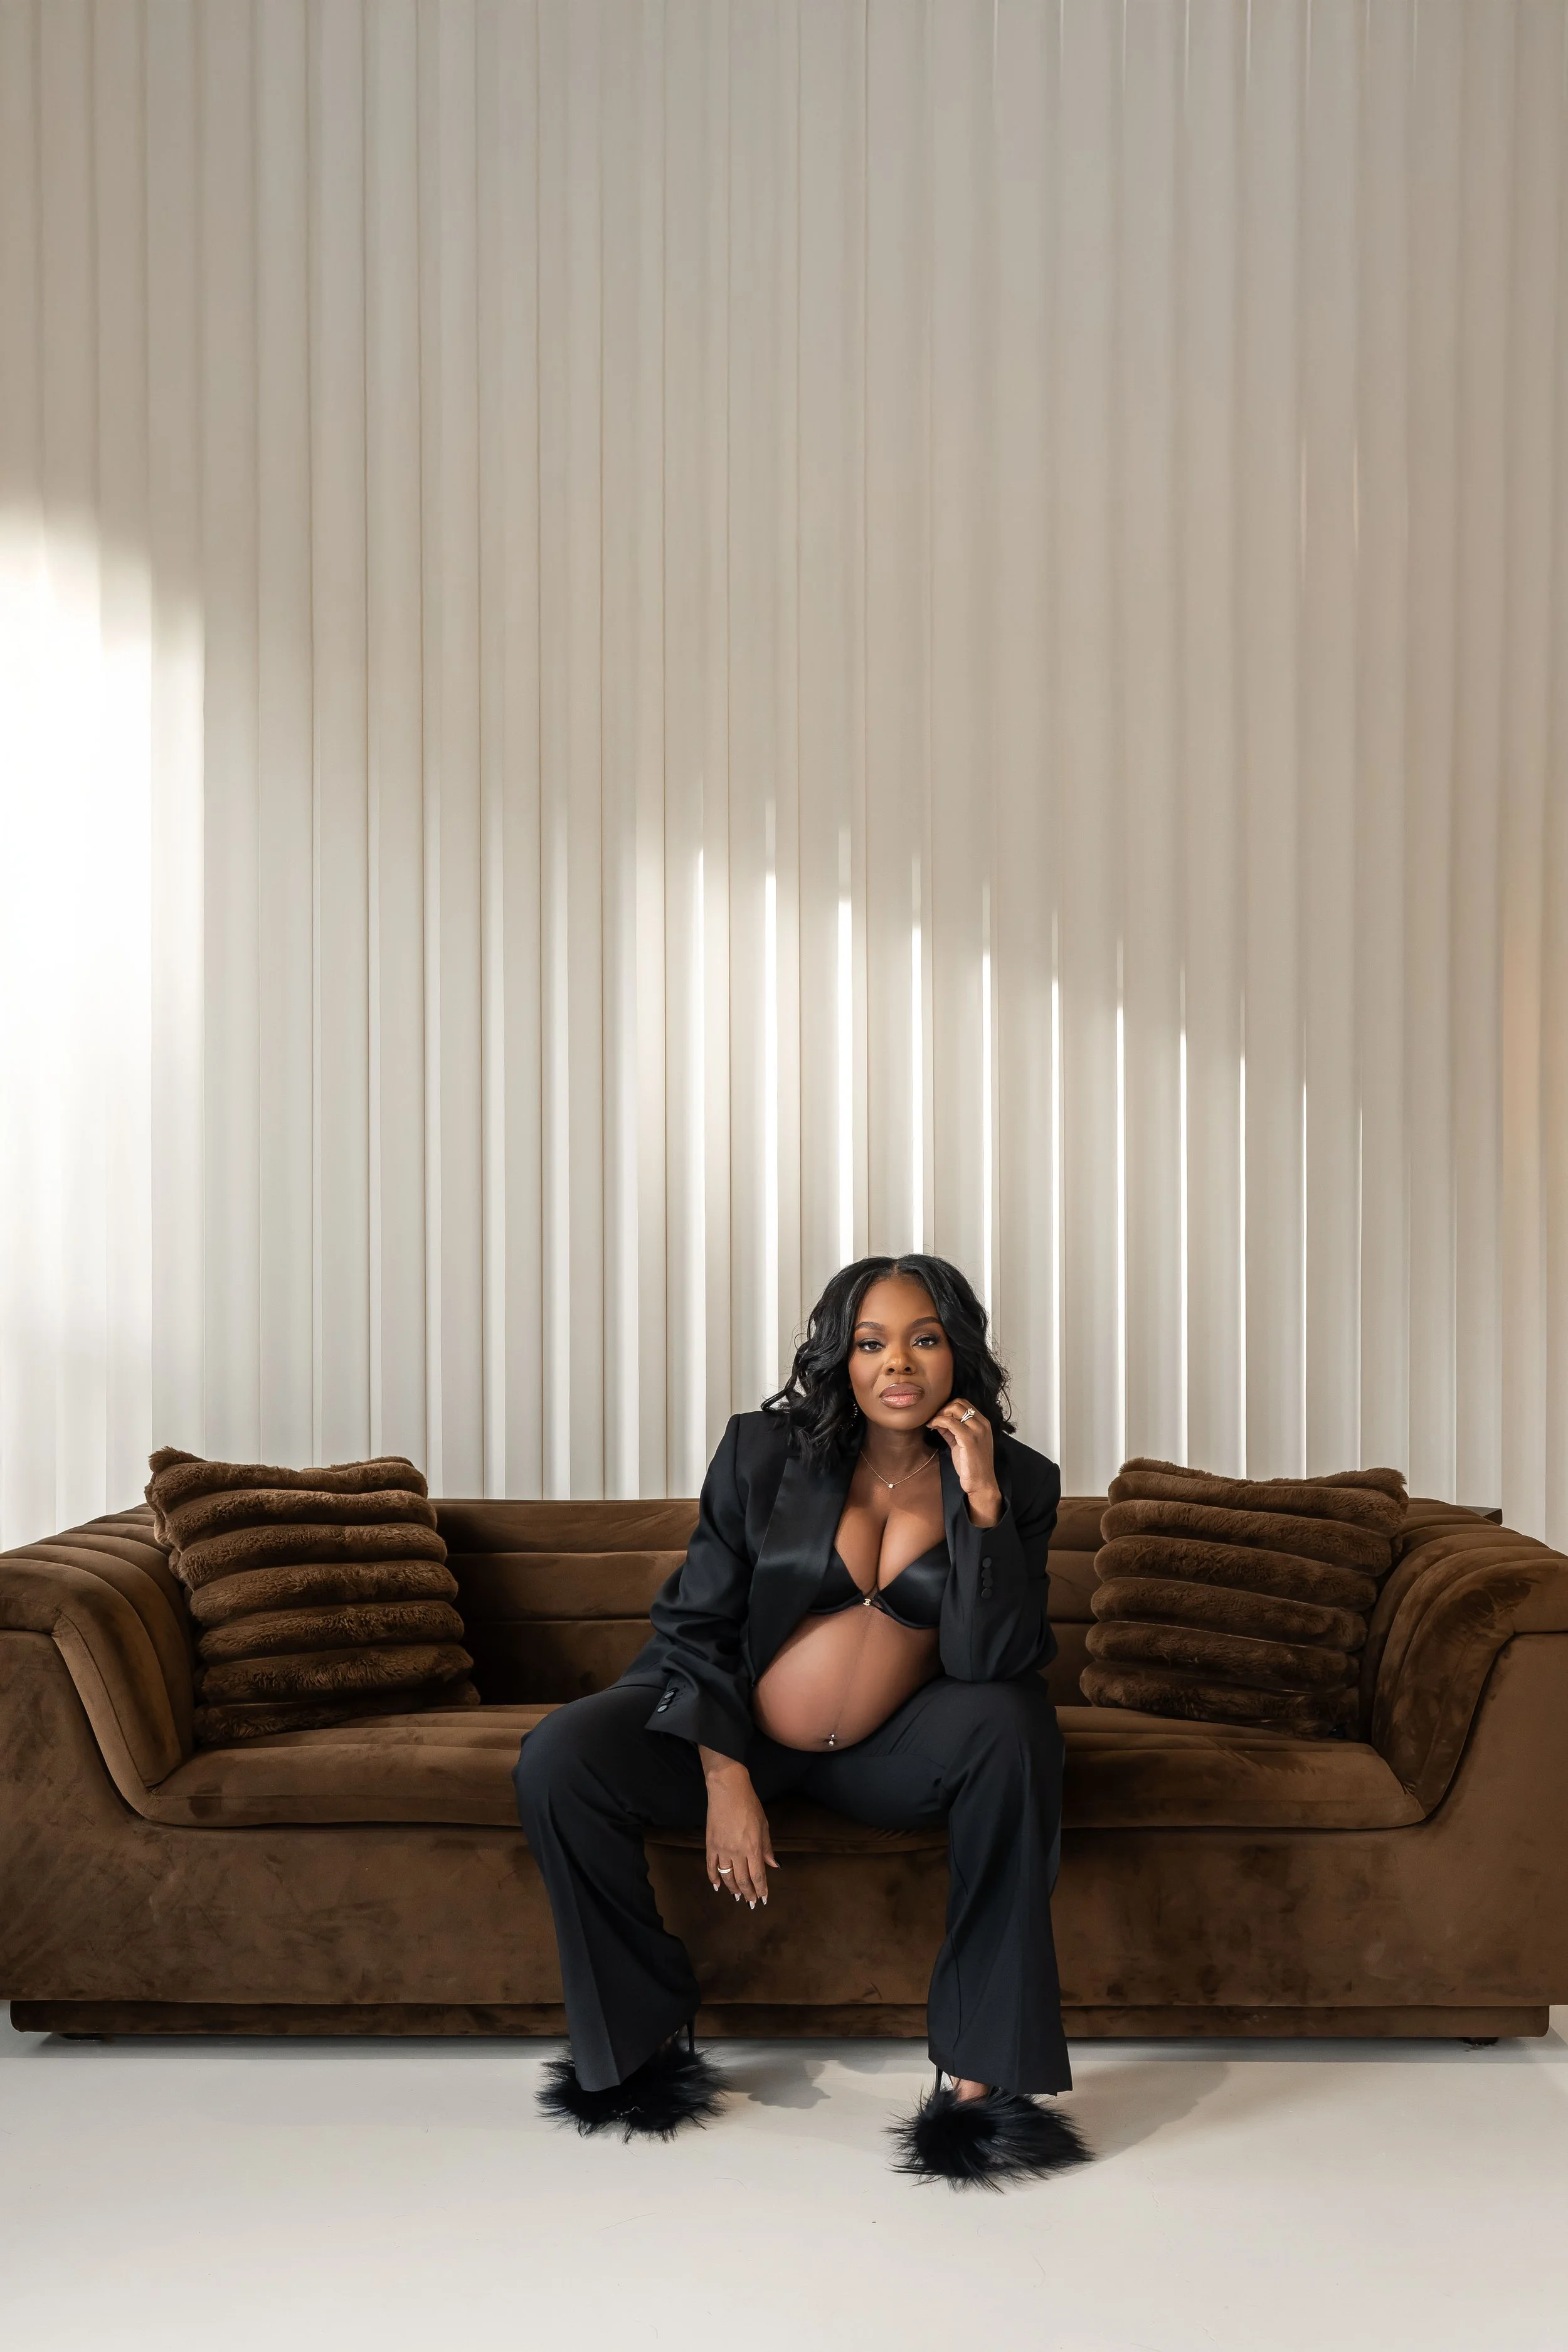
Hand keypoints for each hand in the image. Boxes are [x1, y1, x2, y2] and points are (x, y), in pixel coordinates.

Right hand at [699, 1749, 777, 1907]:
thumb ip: (767, 1847)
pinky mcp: (710, 1844)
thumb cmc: (749, 1805)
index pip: (758, 1876)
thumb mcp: (764, 1825)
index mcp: (753, 1847)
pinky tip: (717, 1886)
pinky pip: (711, 1866)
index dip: (761, 1890)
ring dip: (732, 1889)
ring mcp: (722, 1849)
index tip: (764, 1899)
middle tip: (751, 1903)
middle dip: (748, 1893)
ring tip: (737, 1896)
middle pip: (743, 1880)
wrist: (727, 1789)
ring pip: (727, 1876)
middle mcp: (738, 1852)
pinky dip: (713, 1878)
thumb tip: (774, 1866)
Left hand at [926, 1396, 1001, 1526]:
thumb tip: (938, 1421)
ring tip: (932, 1424)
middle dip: (943, 1409)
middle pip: (959, 1403)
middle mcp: (982, 1424)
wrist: (981, 1483)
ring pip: (954, 1408)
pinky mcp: (969, 1439)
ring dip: (939, 1414)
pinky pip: (949, 1422)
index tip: (938, 1417)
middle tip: (934, 1420)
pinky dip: (937, 1421)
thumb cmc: (972, 1466)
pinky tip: (932, 1427)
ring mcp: (977, 1430)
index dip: (948, 1407)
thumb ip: (952, 1431)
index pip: (964, 1403)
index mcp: (983, 1424)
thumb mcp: (962, 1444)